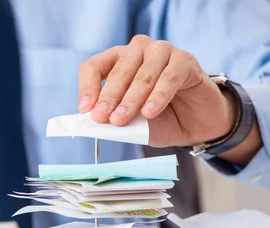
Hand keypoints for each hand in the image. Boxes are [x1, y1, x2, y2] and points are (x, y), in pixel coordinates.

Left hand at [77, 35, 238, 147]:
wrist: (195, 124)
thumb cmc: (158, 119)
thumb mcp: (131, 123)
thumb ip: (114, 120)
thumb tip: (95, 122)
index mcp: (117, 62)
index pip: (93, 67)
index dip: (87, 88)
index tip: (85, 110)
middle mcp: (137, 50)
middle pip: (118, 71)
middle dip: (109, 97)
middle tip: (102, 118)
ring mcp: (162, 51)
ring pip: (143, 74)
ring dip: (130, 99)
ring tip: (121, 120)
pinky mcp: (185, 60)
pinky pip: (169, 77)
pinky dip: (158, 96)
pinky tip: (149, 112)